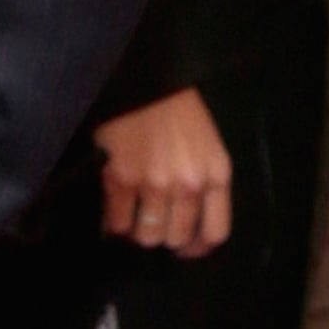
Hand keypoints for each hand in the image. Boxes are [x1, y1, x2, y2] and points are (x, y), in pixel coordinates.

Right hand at [93, 86, 232, 255]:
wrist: (143, 80)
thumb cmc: (175, 109)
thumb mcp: (205, 146)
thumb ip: (203, 182)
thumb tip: (183, 223)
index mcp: (216, 174)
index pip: (215, 232)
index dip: (196, 248)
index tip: (182, 248)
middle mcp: (190, 183)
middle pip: (177, 238)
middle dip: (162, 236)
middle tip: (149, 225)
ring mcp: (156, 183)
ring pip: (148, 236)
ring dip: (136, 233)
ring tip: (130, 221)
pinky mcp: (123, 180)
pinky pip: (118, 223)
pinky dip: (113, 226)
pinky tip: (112, 216)